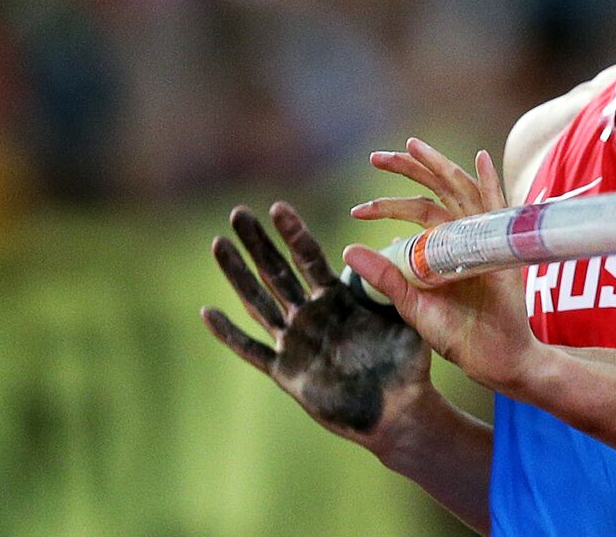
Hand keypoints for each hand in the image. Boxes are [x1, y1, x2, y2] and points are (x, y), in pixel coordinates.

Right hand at [201, 202, 431, 449]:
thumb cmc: (407, 362)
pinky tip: (207, 312)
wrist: (399, 409)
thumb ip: (396, 282)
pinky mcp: (287, 371)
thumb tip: (398, 239)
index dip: (293, 233)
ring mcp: (296, 341)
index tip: (277, 206)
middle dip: (258, 242)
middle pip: (278, 271)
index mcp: (338, 298)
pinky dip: (229, 333)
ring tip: (218, 245)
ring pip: (258, 301)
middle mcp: (312, 315)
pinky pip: (252, 350)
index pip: (310, 257)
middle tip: (238, 213)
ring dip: (237, 274)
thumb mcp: (405, 314)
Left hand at [348, 138, 539, 393]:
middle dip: (409, 170)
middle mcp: (464, 235)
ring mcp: (485, 238)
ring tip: (413, 146)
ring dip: (439, 167)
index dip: (388, 203)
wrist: (496, 360)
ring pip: (461, 191)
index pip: (416, 211)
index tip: (357, 210)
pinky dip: (491, 183)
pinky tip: (480, 159)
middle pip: (437, 190)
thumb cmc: (459, 336)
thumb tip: (349, 250)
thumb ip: (387, 278)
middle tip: (376, 157)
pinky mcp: (502, 249)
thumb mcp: (413, 306)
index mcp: (442, 247)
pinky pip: (499, 208)